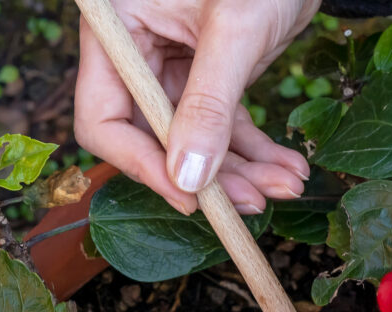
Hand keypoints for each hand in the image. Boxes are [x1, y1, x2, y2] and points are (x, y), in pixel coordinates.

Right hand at [75, 0, 320, 214]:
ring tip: (287, 186)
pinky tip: (287, 168)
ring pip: (196, 144)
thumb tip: (188, 178)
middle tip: (253, 202)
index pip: (104, 118)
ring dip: (240, 172)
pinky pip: (225, 129)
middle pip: (154, 142)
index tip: (189, 197)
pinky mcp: (212, 81)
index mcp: (120, 31)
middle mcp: (140, 56)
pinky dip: (256, 153)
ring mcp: (175, 71)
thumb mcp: (234, 30)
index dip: (142, 164)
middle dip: (206, 177)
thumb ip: (209, 103)